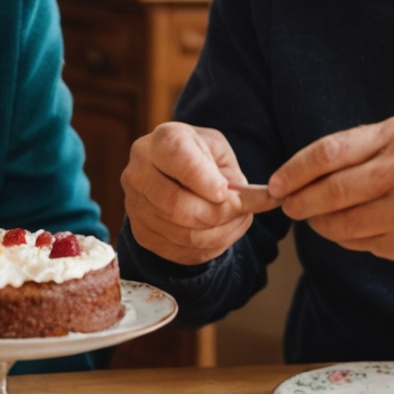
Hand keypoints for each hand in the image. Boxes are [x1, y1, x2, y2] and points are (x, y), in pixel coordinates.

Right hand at [120, 121, 276, 265]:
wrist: (172, 175)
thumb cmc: (201, 160)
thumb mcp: (220, 153)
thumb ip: (234, 176)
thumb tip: (258, 197)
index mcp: (160, 142)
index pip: (179, 160)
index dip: (205, 180)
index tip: (225, 191)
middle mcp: (138, 172)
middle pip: (177, 205)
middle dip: (219, 213)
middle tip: (242, 210)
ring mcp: (135, 206)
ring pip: (184, 234)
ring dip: (221, 232)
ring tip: (237, 219)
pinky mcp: (142, 234)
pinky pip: (182, 251)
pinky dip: (211, 246)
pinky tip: (221, 230)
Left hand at [268, 116, 393, 283]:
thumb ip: (364, 151)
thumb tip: (304, 172)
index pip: (328, 152)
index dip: (294, 170)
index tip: (275, 183)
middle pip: (328, 190)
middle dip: (299, 202)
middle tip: (287, 207)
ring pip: (339, 222)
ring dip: (320, 224)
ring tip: (319, 220)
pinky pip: (361, 243)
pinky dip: (348, 240)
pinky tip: (354, 233)